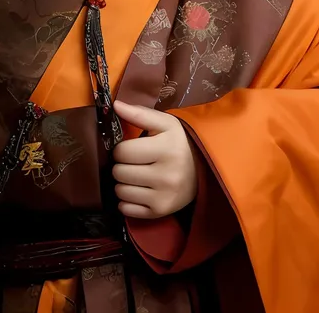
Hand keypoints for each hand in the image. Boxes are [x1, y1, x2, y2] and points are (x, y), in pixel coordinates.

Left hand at [112, 100, 196, 218]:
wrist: (203, 172)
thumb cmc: (179, 144)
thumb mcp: (165, 124)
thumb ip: (139, 113)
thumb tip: (115, 105)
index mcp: (166, 149)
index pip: (122, 151)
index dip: (122, 148)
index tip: (130, 148)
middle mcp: (166, 176)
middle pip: (119, 172)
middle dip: (121, 165)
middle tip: (133, 162)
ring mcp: (163, 197)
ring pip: (120, 191)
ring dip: (123, 182)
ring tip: (135, 176)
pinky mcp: (160, 212)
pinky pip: (126, 209)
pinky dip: (126, 200)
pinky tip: (137, 190)